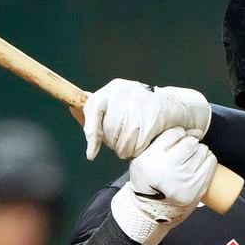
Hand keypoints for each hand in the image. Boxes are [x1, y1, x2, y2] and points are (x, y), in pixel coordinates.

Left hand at [83, 78, 210, 159]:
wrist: (173, 106)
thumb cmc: (139, 110)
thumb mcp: (116, 106)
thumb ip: (95, 112)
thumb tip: (71, 107)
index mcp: (112, 89)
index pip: (92, 110)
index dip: (91, 135)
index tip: (91, 154)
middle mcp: (123, 92)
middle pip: (108, 133)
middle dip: (115, 143)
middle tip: (125, 139)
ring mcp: (138, 103)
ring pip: (122, 142)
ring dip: (128, 149)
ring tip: (136, 140)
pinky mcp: (152, 116)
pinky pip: (137, 146)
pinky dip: (140, 150)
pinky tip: (146, 141)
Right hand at [111, 127, 216, 244]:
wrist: (152, 211)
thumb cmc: (147, 183)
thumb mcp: (141, 160)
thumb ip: (157, 143)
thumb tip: (189, 131)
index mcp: (151, 159)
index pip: (174, 134)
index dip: (178, 134)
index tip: (177, 139)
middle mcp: (169, 168)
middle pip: (190, 142)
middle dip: (189, 143)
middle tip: (184, 151)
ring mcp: (185, 179)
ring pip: (202, 151)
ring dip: (199, 151)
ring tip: (191, 159)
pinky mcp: (197, 188)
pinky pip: (210, 164)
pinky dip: (208, 160)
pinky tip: (201, 163)